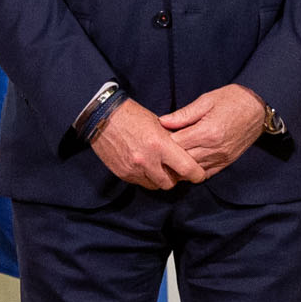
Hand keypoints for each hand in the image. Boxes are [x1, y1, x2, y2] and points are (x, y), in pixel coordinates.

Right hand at [89, 98, 204, 190]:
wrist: (101, 117)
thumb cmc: (132, 116)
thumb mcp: (158, 124)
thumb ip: (172, 141)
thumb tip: (186, 154)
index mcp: (160, 144)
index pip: (187, 169)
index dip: (196, 175)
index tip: (199, 174)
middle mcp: (147, 160)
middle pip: (170, 183)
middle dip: (175, 178)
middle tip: (175, 170)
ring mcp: (133, 169)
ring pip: (155, 186)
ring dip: (159, 179)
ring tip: (158, 167)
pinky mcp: (122, 173)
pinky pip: (140, 182)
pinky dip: (145, 177)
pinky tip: (143, 165)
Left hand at [156, 84, 270, 180]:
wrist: (259, 108)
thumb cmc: (232, 100)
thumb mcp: (206, 100)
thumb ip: (183, 114)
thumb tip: (162, 122)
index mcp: (208, 132)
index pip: (176, 144)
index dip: (164, 141)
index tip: (158, 135)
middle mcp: (215, 148)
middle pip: (182, 160)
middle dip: (169, 155)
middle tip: (160, 147)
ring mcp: (222, 157)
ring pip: (193, 170)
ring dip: (181, 164)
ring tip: (171, 155)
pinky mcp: (227, 162)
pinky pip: (206, 173)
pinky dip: (194, 170)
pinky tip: (187, 162)